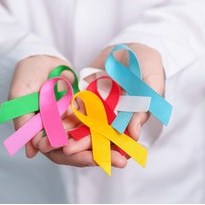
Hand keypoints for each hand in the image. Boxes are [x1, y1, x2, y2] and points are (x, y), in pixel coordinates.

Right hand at [9, 55, 124, 167]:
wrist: (39, 56)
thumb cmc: (25, 76)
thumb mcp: (20, 97)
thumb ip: (23, 122)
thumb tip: (31, 152)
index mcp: (42, 133)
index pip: (59, 152)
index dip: (76, 157)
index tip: (93, 160)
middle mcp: (59, 131)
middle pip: (80, 149)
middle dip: (99, 156)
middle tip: (121, 162)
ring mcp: (73, 121)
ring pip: (92, 137)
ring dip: (109, 145)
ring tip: (129, 152)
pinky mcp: (84, 109)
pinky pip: (99, 120)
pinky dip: (111, 126)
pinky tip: (128, 131)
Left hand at [63, 43, 164, 157]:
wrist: (132, 46)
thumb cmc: (149, 66)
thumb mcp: (151, 84)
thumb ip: (143, 108)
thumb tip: (134, 135)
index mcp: (131, 119)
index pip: (119, 139)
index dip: (109, 150)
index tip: (98, 158)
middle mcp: (114, 116)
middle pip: (98, 133)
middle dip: (83, 143)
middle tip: (67, 150)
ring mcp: (99, 106)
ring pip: (84, 122)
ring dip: (70, 131)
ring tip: (55, 139)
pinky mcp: (88, 95)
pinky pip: (76, 105)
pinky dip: (65, 112)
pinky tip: (52, 119)